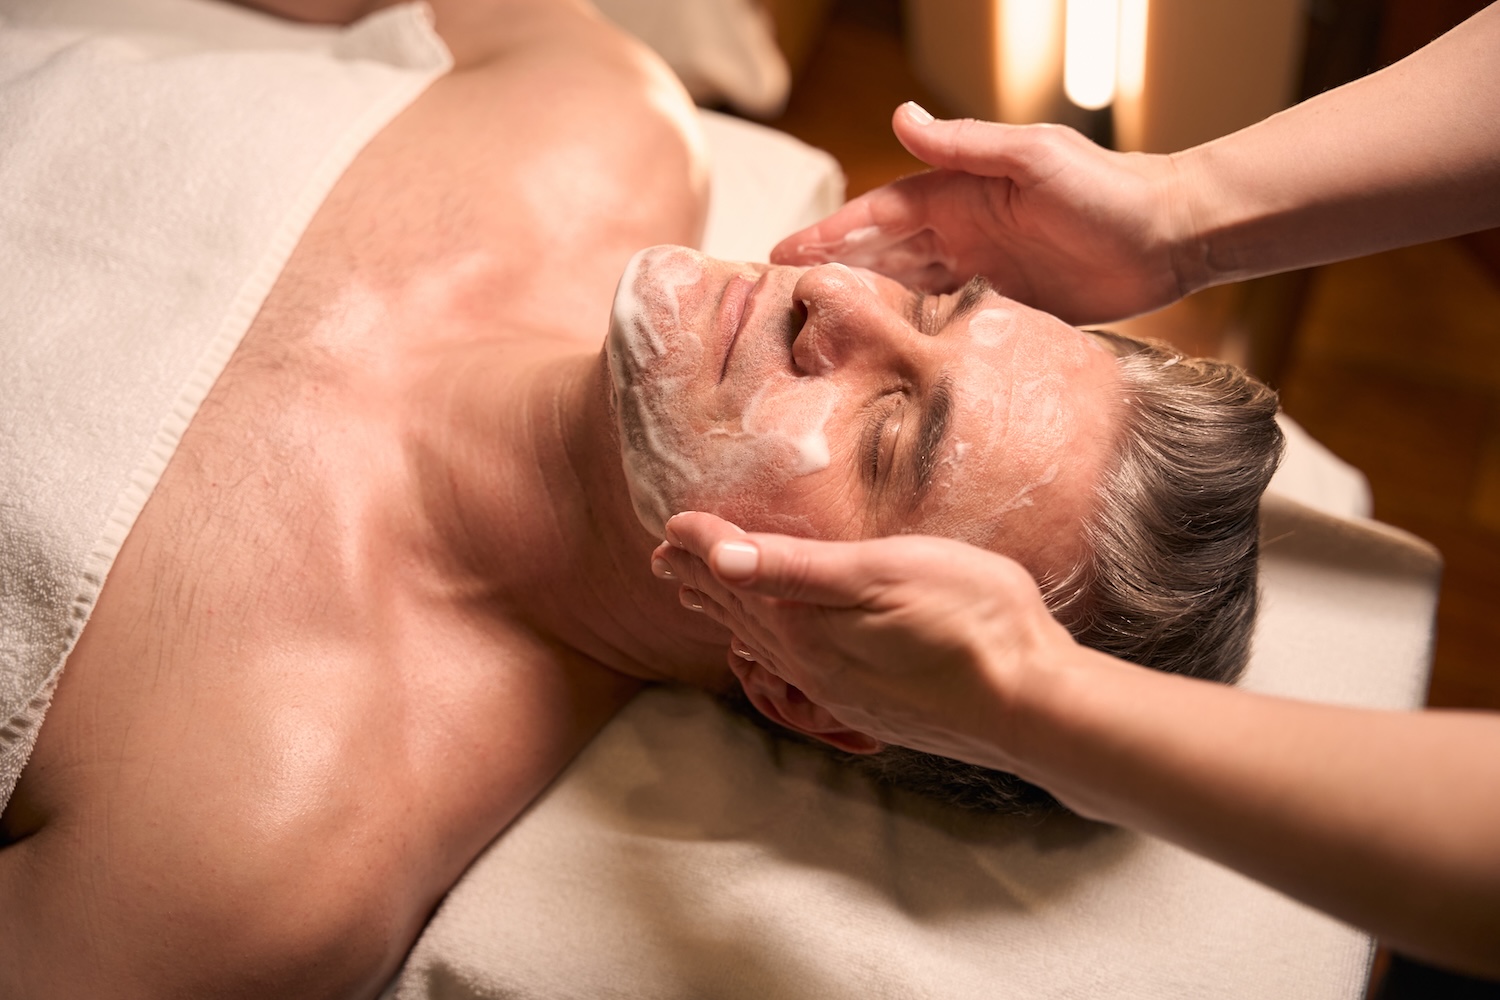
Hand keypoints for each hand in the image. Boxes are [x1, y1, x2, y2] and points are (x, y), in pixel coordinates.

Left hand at [651, 511, 1079, 771]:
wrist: (1031, 704)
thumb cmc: (969, 620)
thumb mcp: (879, 573)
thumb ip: (795, 568)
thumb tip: (719, 557)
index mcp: (805, 626)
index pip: (736, 575)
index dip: (703, 545)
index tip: (670, 523)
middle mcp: (811, 664)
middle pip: (741, 612)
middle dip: (702, 580)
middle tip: (664, 558)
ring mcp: (840, 689)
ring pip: (765, 644)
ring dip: (730, 613)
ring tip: (703, 594)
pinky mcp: (869, 703)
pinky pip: (794, 670)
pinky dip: (766, 647)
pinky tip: (772, 648)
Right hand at [771, 103, 1192, 324]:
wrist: (1171, 237)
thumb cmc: (1106, 187)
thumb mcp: (1031, 157)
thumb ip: (964, 146)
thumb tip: (899, 116)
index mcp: (958, 195)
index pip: (877, 218)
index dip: (829, 237)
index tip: (779, 257)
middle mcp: (961, 234)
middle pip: (881, 258)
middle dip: (832, 275)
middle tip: (781, 305)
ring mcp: (981, 274)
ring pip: (906, 293)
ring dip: (865, 308)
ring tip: (818, 335)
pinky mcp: (1005, 312)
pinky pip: (945, 325)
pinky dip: (912, 336)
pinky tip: (885, 357)